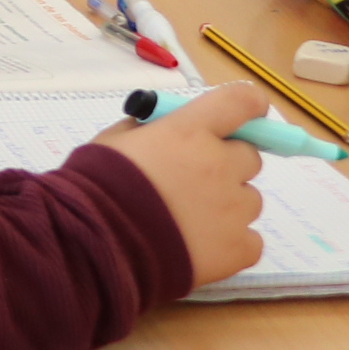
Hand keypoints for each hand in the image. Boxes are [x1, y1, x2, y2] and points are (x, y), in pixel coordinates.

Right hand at [96, 86, 269, 288]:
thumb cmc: (97, 185)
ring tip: (190, 220)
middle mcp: (219, 165)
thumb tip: (163, 128)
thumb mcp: (115, 140)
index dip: (248, 106)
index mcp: (189, 132)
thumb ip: (148, 129)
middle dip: (226, 164)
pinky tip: (200, 245)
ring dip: (228, 204)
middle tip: (193, 180)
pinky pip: (250, 239)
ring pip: (249, 199)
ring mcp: (234, 209)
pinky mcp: (240, 248)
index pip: (241, 101)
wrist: (98, 242)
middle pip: (248, 156)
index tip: (246, 115)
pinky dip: (231, 240)